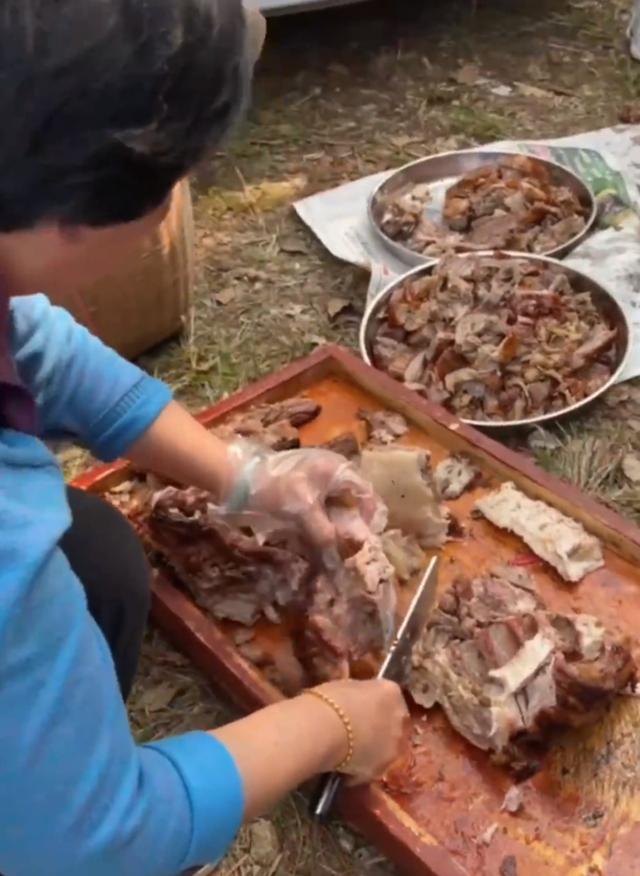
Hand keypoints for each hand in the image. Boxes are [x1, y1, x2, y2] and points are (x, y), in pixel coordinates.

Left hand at [226, 444, 383, 550]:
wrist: (236, 478)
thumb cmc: (274, 489)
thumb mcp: (302, 511)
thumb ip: (324, 533)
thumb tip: (339, 559)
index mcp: (337, 469)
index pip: (366, 493)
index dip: (368, 517)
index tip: (360, 540)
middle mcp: (331, 472)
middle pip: (351, 502)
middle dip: (349, 526)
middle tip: (343, 548)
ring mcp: (315, 480)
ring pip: (334, 508)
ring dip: (333, 528)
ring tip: (327, 548)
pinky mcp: (301, 490)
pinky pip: (318, 510)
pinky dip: (318, 525)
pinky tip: (311, 540)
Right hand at [309, 679, 410, 783]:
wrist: (320, 731)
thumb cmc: (329, 701)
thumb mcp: (346, 686)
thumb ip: (361, 694)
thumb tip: (360, 701)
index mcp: (391, 691)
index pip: (390, 695)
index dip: (376, 702)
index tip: (363, 706)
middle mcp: (399, 717)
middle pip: (395, 721)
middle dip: (382, 725)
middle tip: (360, 729)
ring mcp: (394, 745)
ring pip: (388, 746)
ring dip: (375, 747)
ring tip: (352, 750)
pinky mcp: (382, 769)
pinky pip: (374, 766)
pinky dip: (362, 766)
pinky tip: (345, 766)